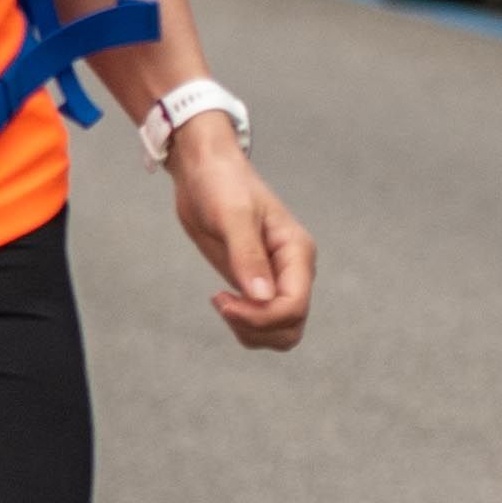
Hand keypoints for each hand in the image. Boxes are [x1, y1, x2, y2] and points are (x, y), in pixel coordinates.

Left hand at [166, 131, 313, 350]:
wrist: (204, 171)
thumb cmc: (222, 182)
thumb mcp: (233, 215)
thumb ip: (248, 256)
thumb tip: (263, 297)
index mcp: (297, 252)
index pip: (294, 306)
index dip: (261, 317)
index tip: (223, 304)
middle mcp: (293, 270)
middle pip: (291, 326)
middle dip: (257, 328)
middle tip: (223, 305)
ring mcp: (276, 278)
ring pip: (280, 331)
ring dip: (251, 331)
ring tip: (222, 305)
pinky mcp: (256, 283)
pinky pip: (261, 321)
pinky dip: (243, 324)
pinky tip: (221, 300)